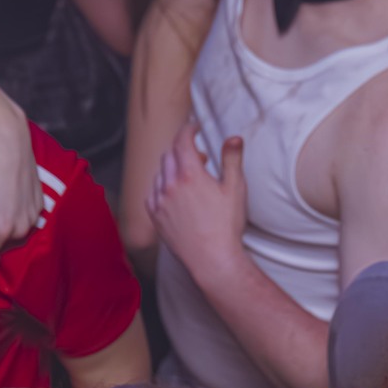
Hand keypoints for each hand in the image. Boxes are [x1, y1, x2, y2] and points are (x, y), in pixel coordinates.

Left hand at [146, 119, 247, 278]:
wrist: (212, 259)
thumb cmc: (226, 226)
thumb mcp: (235, 189)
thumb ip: (232, 159)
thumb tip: (233, 138)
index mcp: (189, 174)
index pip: (182, 140)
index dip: (188, 130)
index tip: (195, 128)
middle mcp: (170, 185)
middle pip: (169, 154)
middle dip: (182, 148)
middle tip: (198, 155)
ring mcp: (159, 201)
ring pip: (160, 172)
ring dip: (172, 167)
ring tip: (188, 175)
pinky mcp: (155, 216)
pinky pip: (152, 192)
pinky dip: (162, 186)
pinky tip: (173, 192)